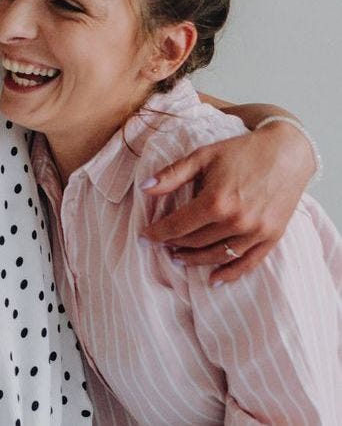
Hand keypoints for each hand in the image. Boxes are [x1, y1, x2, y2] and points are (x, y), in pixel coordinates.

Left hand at [141, 121, 315, 283]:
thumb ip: (172, 175)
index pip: (178, 226)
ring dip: (196, 260)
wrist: (288, 152)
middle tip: (161, 244)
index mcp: (216, 201)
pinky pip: (248, 262)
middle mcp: (237, 221)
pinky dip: (230, 274)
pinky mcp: (272, 236)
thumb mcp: (203, 156)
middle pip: (196, 242)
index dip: (157, 234)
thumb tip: (144, 188)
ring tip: (179, 258)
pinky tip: (214, 280)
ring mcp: (257, 231)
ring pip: (218, 255)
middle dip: (174, 245)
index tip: (143, 237)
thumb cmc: (242, 152)